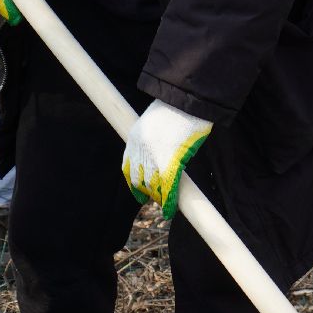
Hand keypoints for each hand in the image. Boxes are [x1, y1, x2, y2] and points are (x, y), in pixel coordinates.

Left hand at [121, 99, 212, 219]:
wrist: (184, 101)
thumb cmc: (175, 107)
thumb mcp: (154, 120)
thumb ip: (152, 137)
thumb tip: (161, 149)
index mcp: (134, 139)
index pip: (128, 168)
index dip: (134, 184)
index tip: (138, 193)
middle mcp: (141, 152)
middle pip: (140, 180)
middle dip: (147, 192)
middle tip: (156, 199)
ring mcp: (155, 159)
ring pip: (153, 187)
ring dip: (159, 198)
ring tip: (165, 204)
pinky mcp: (171, 164)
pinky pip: (168, 189)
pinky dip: (169, 202)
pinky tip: (170, 211)